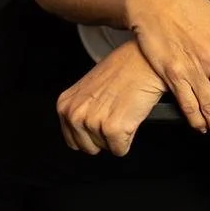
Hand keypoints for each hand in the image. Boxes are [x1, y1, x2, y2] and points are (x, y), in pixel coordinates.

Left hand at [57, 41, 165, 156]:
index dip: (90, 134)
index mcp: (65, 105)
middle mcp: (75, 114)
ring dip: (117, 134)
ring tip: (122, 110)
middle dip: (103, 136)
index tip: (100, 121)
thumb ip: (81, 109)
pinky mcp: (113, 129)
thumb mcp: (89, 88)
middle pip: (88, 147)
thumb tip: (83, 129)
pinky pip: (120, 150)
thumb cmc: (123, 69)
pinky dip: (129, 138)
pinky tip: (129, 117)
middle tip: (113, 114)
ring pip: (105, 148)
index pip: (73, 140)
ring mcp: (93, 121)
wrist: (144, 61)